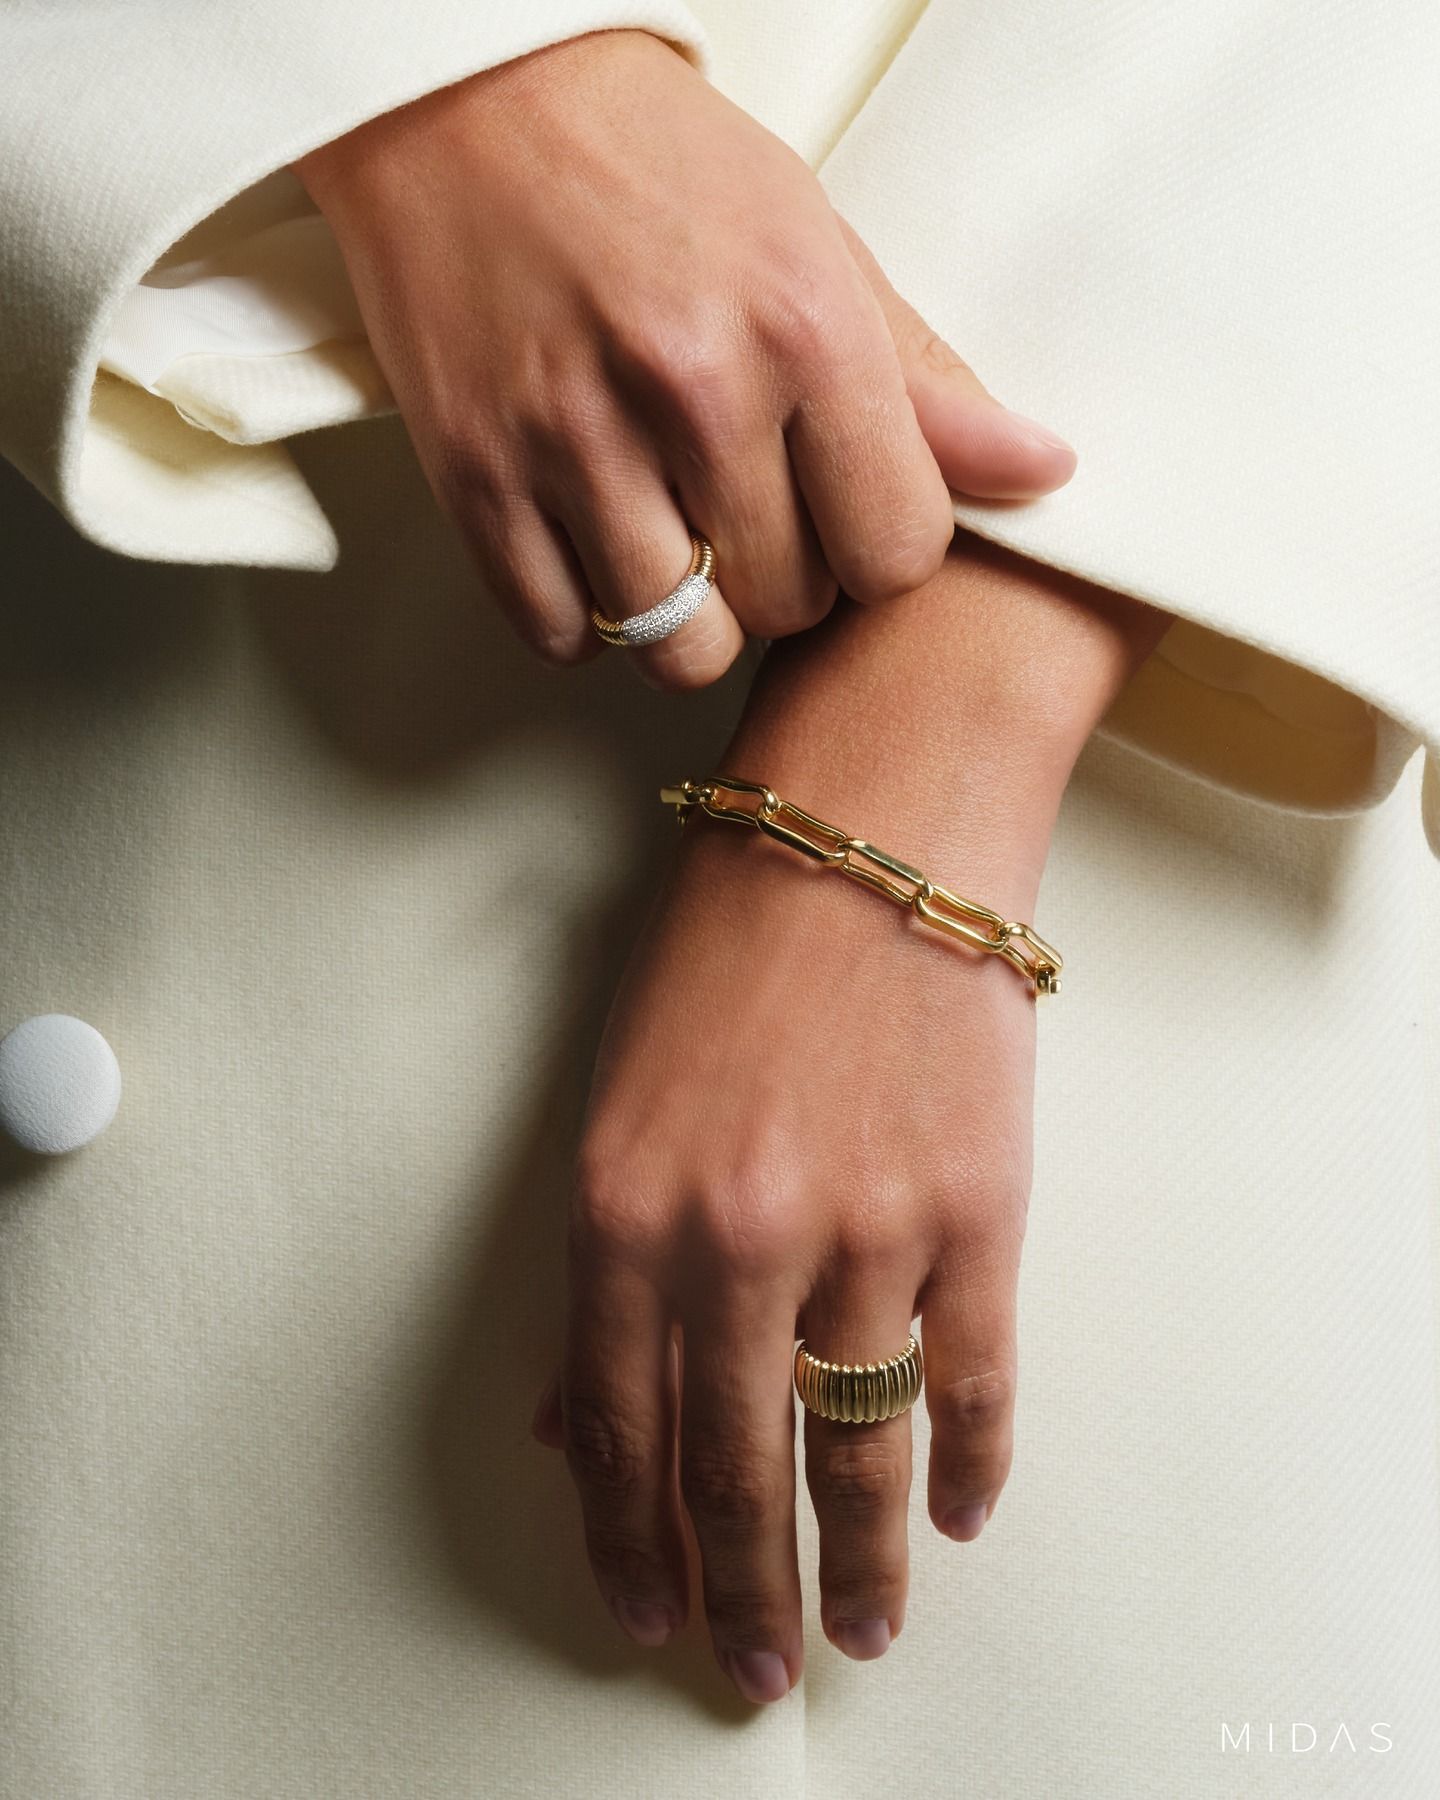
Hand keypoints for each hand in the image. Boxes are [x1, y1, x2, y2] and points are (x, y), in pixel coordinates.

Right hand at [294, 30, 1075, 689]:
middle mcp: (690, 387)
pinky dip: (586, 613)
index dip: (880, 548)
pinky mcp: (474, 476)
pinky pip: (561, 633)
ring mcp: (570, 438)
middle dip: (785, 578)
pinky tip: (596, 544)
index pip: (898, 552)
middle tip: (752, 510)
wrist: (467, 96)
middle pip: (790, 607)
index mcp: (801, 324)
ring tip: (676, 541)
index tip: (847, 511)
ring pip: (678, 647)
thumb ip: (923, 381)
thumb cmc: (651, 163)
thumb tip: (1041, 474)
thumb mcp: (814, 243)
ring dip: (690, 616)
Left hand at [531, 538, 1171, 1700]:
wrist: (871, 828)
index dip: (630, 1539)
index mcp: (623, 1207)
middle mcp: (736, 1238)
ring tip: (865, 1632)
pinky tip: (966, 1512)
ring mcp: (865, 1227)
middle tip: (752, 1666)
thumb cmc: (730, 941)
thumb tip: (574, 1420)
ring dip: (866, 1558)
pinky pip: (973, 1375)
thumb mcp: (621, 1095)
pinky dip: (973, 1460)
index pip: (616, 1426)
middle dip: (741, 1586)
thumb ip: (601, 1272)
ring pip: (859, 1445)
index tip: (645, 1611)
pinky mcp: (976, 1207)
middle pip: (735, 1464)